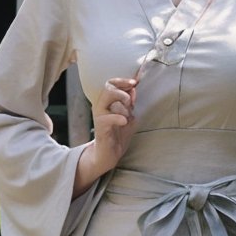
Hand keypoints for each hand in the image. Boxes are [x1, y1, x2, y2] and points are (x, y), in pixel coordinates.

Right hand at [74, 76, 138, 194]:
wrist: (109, 154)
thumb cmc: (117, 135)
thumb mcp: (128, 117)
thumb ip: (131, 104)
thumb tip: (134, 89)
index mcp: (108, 103)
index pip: (111, 83)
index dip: (123, 81)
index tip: (135, 82)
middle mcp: (101, 106)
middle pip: (108, 86)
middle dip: (122, 88)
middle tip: (131, 99)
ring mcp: (100, 116)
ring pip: (106, 97)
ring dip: (121, 99)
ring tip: (129, 109)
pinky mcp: (100, 127)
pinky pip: (107, 117)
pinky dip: (118, 117)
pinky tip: (125, 121)